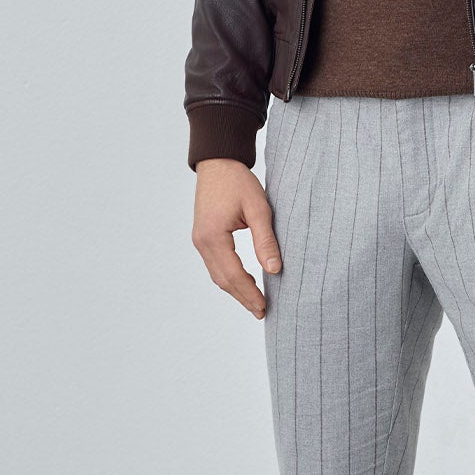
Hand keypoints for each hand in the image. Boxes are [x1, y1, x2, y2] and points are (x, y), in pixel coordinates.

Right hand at [192, 158, 281, 317]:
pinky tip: (244, 282)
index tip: (265, 307)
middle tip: (262, 312)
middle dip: (243, 297)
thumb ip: (266, 240)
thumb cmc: (238, 181)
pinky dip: (229, 277)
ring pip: (217, 275)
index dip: (250, 293)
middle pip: (223, 280)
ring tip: (255, 302)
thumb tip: (274, 269)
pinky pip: (215, 264)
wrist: (218, 163)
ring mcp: (200, 240)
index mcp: (214, 236)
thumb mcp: (259, 209)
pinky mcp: (203, 237)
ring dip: (236, 290)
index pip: (233, 274)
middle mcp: (202, 242)